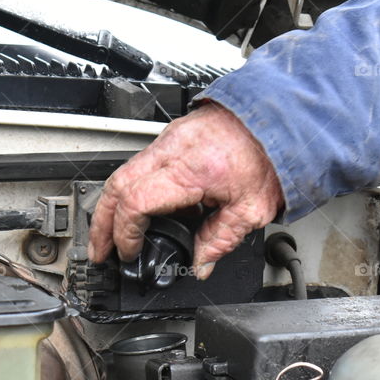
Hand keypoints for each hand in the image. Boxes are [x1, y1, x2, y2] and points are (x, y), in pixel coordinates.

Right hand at [87, 103, 283, 279]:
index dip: (124, 233)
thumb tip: (200, 264)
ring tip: (113, 236)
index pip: (134, 202)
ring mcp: (168, 140)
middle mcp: (171, 151)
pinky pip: (139, 164)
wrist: (281, 116)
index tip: (128, 253)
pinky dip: (130, 190)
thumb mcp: (251, 210)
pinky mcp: (173, 136)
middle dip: (102, 223)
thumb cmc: (270, 155)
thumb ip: (220, 241)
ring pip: (122, 173)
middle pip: (115, 186)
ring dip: (112, 206)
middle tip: (99, 250)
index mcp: (188, 171)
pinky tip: (140, 211)